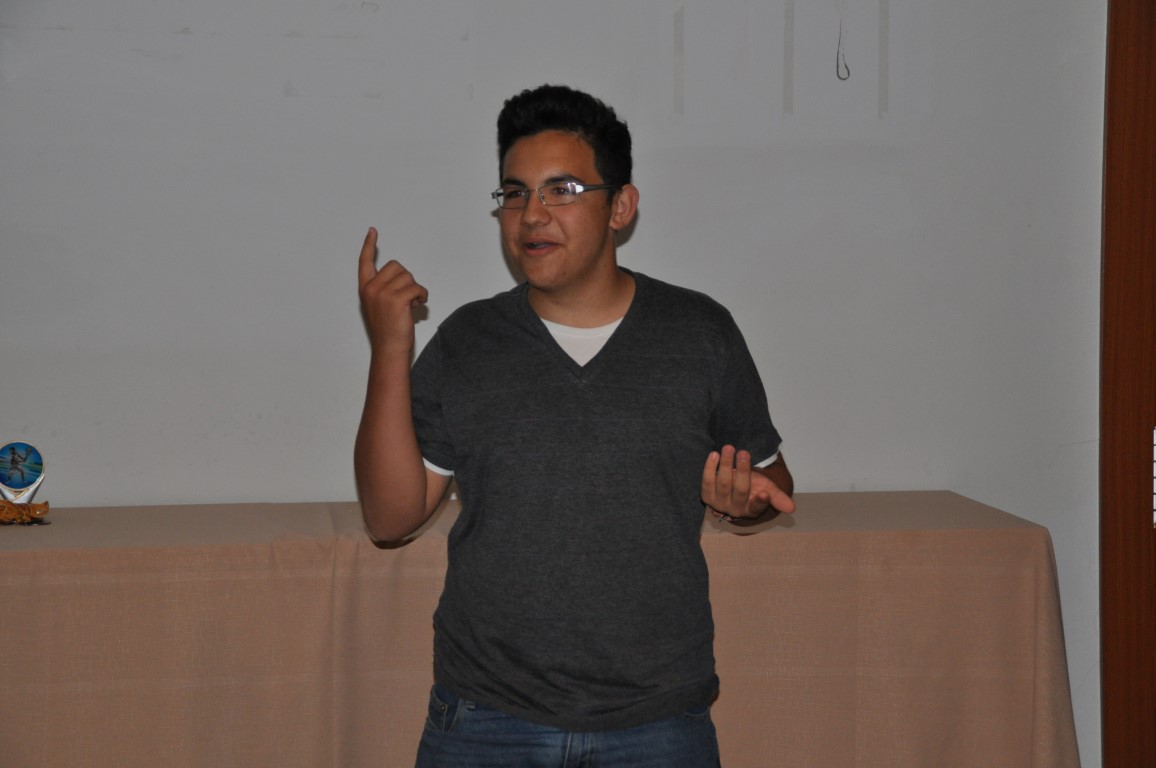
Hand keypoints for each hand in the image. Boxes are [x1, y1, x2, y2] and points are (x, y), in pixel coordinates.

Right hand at [357, 227, 427, 355]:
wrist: (389, 348)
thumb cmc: (388, 330)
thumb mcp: (379, 306)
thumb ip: (384, 290)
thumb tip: (402, 279)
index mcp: (365, 288)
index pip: (365, 262)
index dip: (369, 245)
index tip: (372, 231)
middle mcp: (372, 288)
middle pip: (396, 266)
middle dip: (406, 279)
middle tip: (407, 296)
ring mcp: (383, 293)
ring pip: (408, 277)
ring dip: (416, 289)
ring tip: (412, 303)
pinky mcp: (397, 299)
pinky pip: (417, 287)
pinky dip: (422, 295)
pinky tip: (419, 305)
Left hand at [702, 445, 795, 522]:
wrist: (731, 487)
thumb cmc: (753, 487)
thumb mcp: (768, 489)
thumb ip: (779, 498)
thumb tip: (792, 509)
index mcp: (752, 510)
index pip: (756, 507)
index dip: (760, 502)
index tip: (764, 493)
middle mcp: (735, 510)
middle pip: (740, 490)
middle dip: (743, 471)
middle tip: (744, 452)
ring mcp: (718, 504)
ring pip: (723, 484)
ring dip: (725, 464)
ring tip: (729, 448)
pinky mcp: (706, 496)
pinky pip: (706, 481)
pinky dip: (709, 467)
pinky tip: (714, 454)